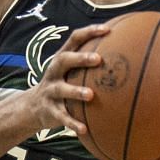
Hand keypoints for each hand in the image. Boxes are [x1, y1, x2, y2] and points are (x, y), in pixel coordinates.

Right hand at [21, 23, 110, 137]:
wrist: (33, 107)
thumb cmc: (62, 84)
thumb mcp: (71, 71)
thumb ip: (90, 63)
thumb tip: (126, 54)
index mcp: (62, 59)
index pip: (74, 39)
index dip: (89, 32)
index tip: (107, 30)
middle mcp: (54, 72)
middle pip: (64, 60)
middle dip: (80, 59)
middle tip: (98, 59)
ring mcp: (50, 91)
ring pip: (61, 90)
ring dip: (75, 92)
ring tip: (90, 95)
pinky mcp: (50, 110)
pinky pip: (62, 117)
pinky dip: (72, 123)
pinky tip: (84, 129)